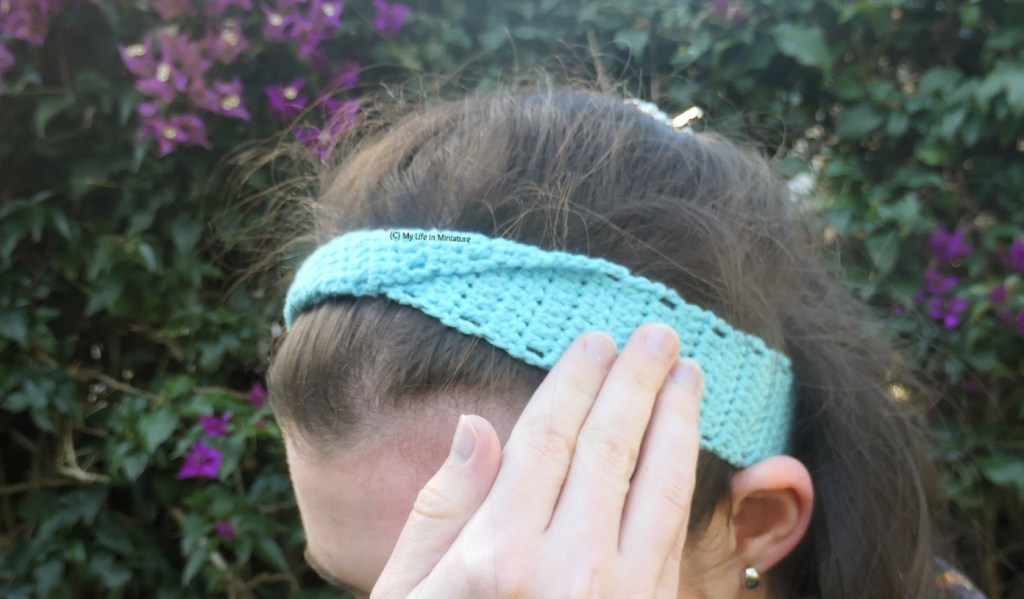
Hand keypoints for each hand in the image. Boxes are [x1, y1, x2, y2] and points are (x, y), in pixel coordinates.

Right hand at [370, 322, 704, 597]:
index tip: (594, 341)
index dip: (574, 382)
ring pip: (658, 485)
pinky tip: (687, 446)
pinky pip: (674, 534)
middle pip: (609, 448)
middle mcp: (566, 572)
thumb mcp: (406, 596)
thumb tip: (476, 425)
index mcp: (496, 557)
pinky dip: (686, 479)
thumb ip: (441, 509)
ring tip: (687, 371)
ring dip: (677, 420)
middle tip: (656, 333)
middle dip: (635, 382)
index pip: (546, 440)